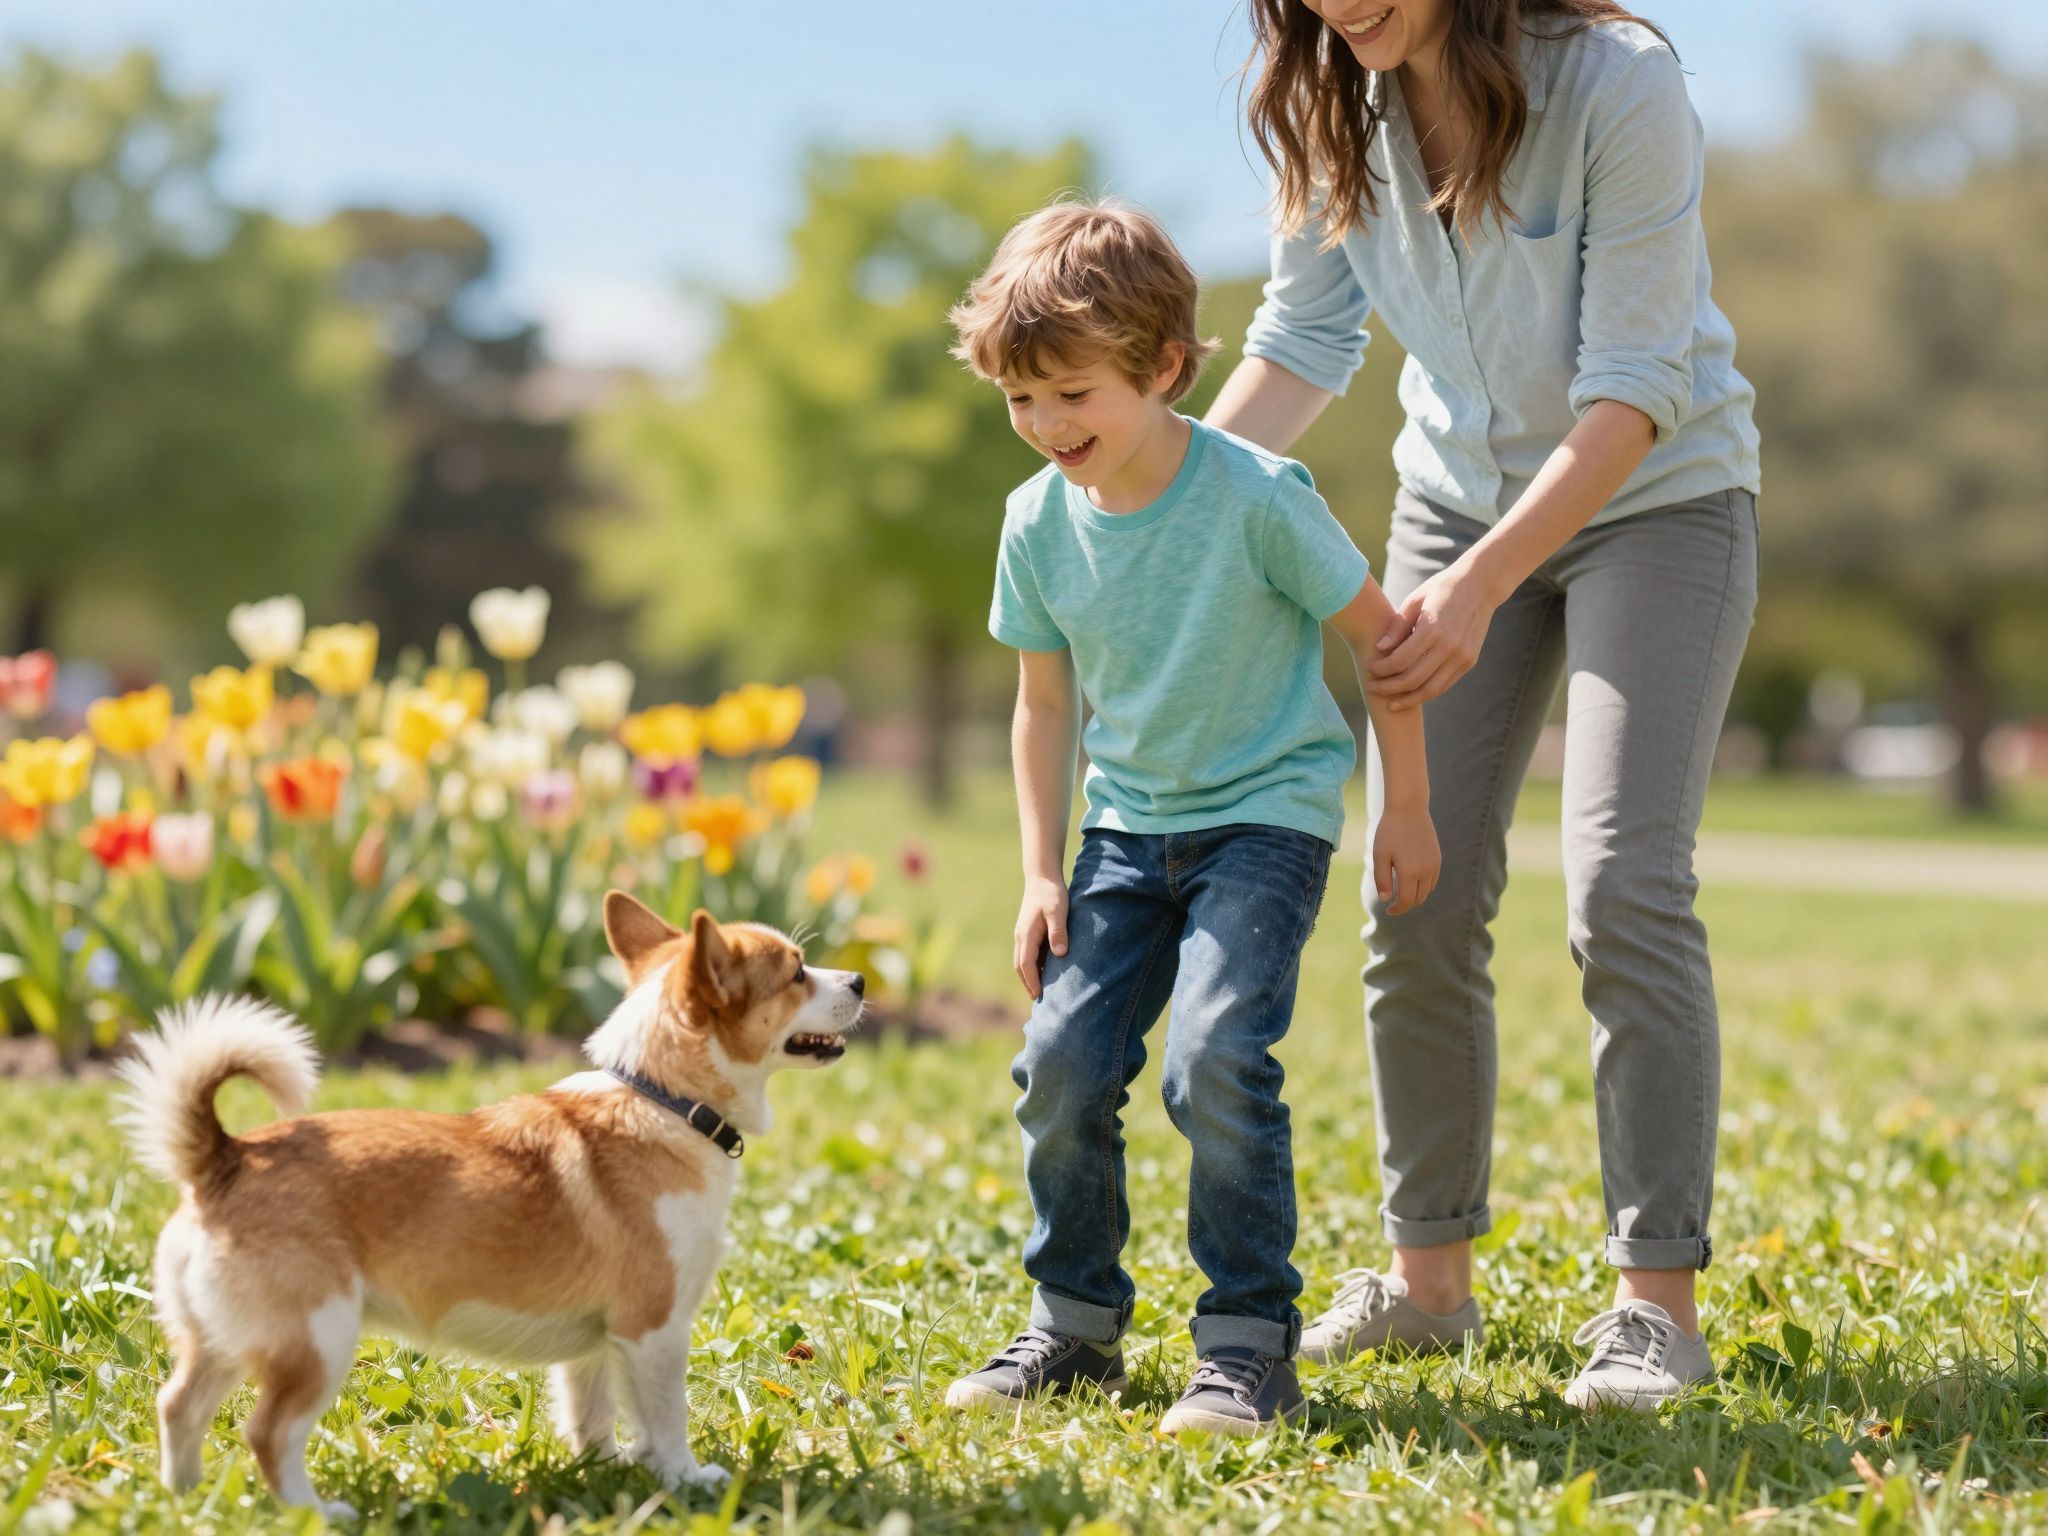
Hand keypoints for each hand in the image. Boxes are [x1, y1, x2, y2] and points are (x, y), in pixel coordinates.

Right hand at [1013, 875, 1068, 1000]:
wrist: (1042, 878)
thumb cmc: (1052, 894)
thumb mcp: (1058, 911)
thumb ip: (1059, 931)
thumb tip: (1060, 954)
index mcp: (1027, 934)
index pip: (1025, 964)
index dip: (1032, 981)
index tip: (1039, 995)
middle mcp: (1021, 937)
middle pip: (1020, 966)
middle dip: (1028, 983)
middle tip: (1039, 1000)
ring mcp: (1023, 934)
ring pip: (1022, 961)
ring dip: (1028, 976)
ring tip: (1040, 991)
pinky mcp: (1028, 932)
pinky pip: (1027, 954)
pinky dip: (1032, 967)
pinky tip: (1043, 972)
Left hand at [1366, 562, 1498, 709]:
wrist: (1481, 586)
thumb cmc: (1442, 589)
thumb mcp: (1415, 600)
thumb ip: (1397, 626)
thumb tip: (1378, 649)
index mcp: (1432, 629)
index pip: (1400, 660)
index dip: (1381, 669)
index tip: (1369, 668)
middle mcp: (1449, 646)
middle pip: (1412, 680)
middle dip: (1388, 687)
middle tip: (1371, 687)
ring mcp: (1462, 656)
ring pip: (1430, 690)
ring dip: (1407, 700)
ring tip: (1390, 703)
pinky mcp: (1469, 662)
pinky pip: (1444, 685)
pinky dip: (1426, 693)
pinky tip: (1410, 694)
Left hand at [1372, 804, 1440, 915]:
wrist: (1409, 809)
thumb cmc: (1390, 831)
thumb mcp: (1380, 855)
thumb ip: (1382, 879)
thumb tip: (1385, 898)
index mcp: (1410, 872)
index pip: (1406, 901)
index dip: (1397, 910)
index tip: (1388, 910)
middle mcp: (1425, 871)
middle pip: (1418, 898)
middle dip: (1406, 904)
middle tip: (1393, 903)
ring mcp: (1434, 864)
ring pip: (1427, 890)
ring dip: (1415, 895)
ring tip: (1402, 892)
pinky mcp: (1437, 857)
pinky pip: (1433, 880)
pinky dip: (1424, 886)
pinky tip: (1412, 881)